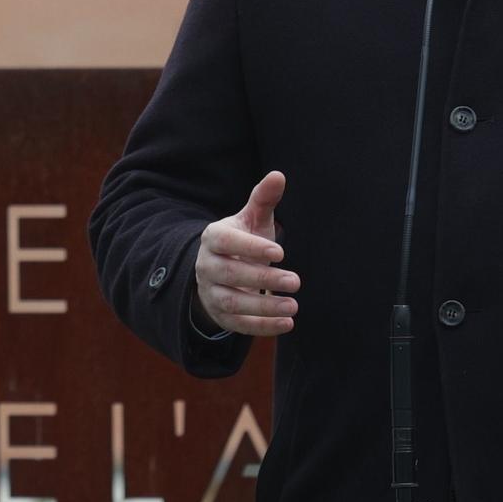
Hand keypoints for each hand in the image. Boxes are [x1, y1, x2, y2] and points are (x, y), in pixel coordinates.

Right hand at [193, 171, 301, 335]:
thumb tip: (278, 175)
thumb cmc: (243, 240)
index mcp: (214, 238)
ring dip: (263, 306)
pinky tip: (287, 324)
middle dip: (263, 278)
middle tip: (296, 281)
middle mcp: (207, 266)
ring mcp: (211, 292)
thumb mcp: (252, 219)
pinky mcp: (220, 315)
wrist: (220, 271)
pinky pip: (238, 324)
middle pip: (230, 274)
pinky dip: (262, 326)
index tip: (280, 252)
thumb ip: (264, 199)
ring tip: (293, 305)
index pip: (226, 242)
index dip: (251, 247)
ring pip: (233, 302)